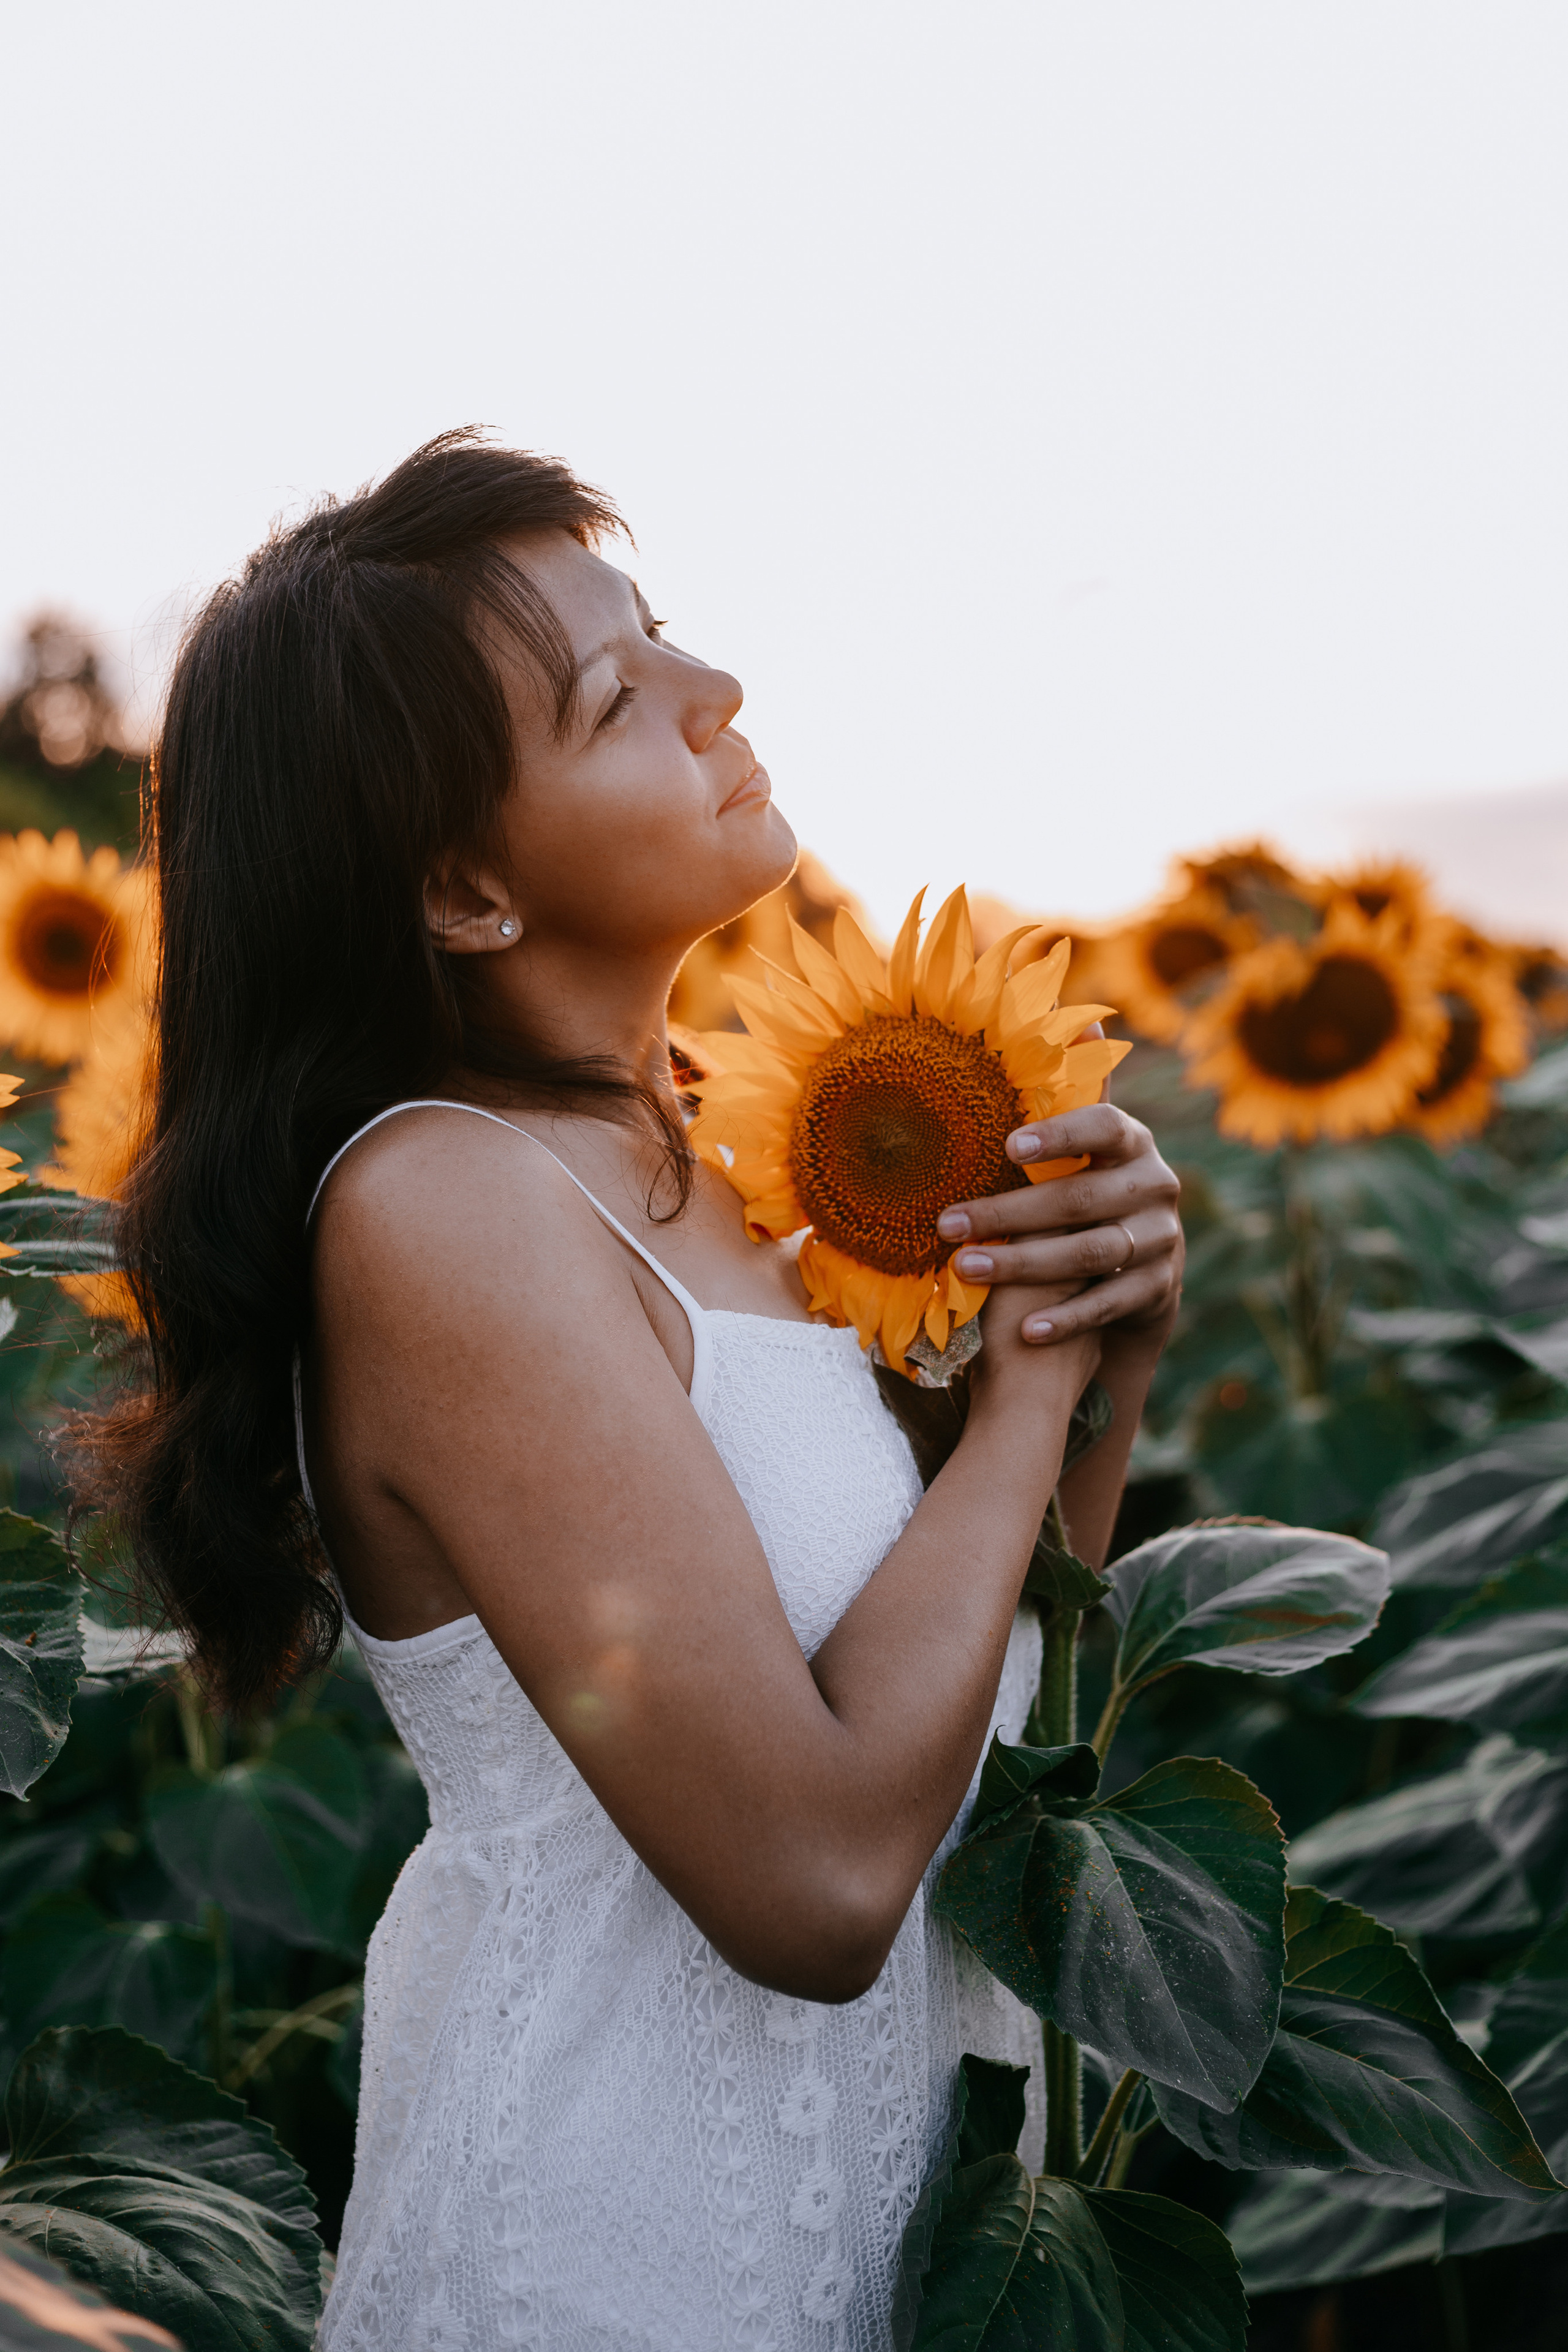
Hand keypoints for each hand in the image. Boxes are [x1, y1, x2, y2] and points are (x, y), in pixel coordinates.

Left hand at [938, 1103, 1182, 1348]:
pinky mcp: (1158, 1287)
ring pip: (1090, 1252)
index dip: (1060, 1135)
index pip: (1103, 1126)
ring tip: (967, 1269)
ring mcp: (1161, 1238)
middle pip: (1080, 1198)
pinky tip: (1026, 1330)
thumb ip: (1066, 1105)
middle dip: (1010, 1213)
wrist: (1143, 1265)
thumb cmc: (1090, 1192)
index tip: (1011, 1146)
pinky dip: (1067, 1318)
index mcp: (1132, 1141)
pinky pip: (1109, 1304)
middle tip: (947, 1223)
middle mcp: (1155, 1185)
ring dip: (1025, 1264)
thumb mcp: (1084, 1152)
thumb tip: (1076, 1024)